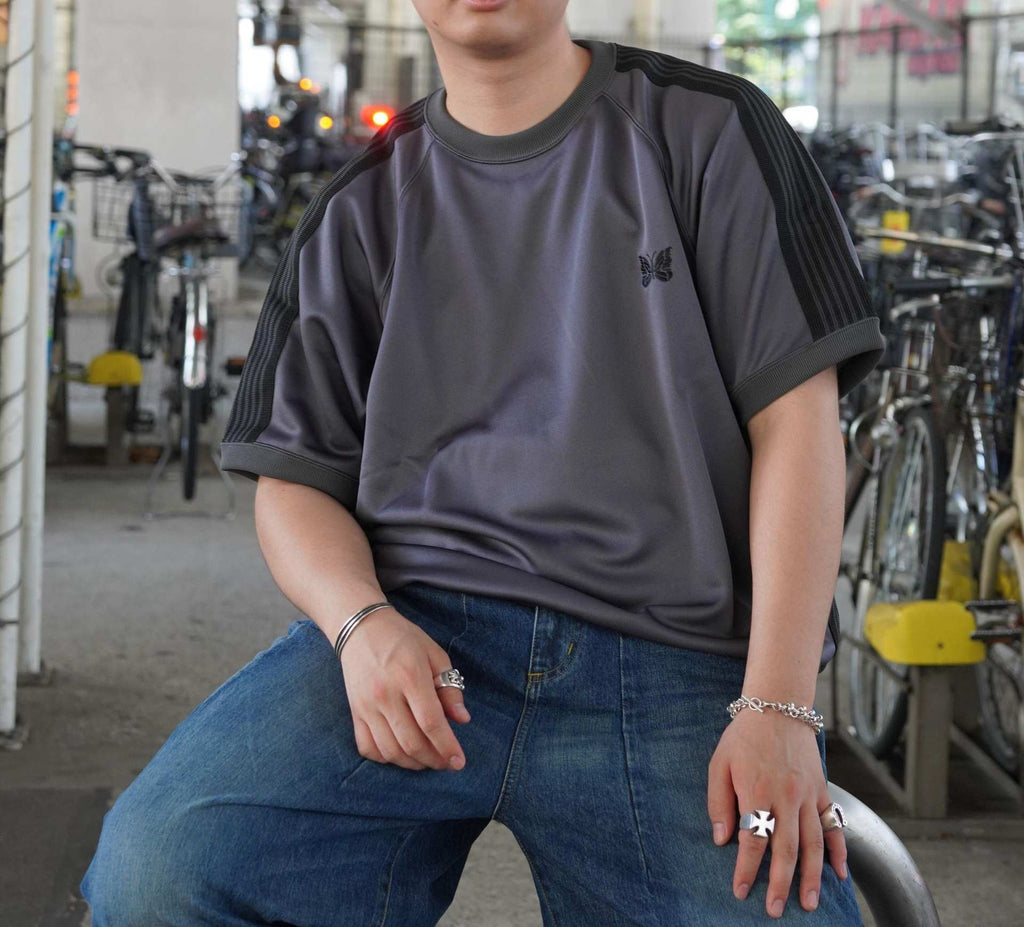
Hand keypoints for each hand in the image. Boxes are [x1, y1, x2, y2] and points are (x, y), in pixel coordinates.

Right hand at [338, 606, 470, 771]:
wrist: (361, 628)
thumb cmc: (403, 639)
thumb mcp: (434, 654)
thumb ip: (449, 688)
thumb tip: (462, 720)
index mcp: (410, 676)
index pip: (430, 722)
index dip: (447, 746)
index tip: (459, 761)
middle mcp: (385, 695)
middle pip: (411, 742)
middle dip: (434, 759)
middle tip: (447, 762)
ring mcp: (366, 706)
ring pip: (390, 750)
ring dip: (413, 763)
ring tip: (428, 760)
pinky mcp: (354, 712)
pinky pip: (368, 747)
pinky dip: (386, 759)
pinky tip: (401, 754)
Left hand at [707, 708, 847, 917]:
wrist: (777, 707)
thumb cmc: (743, 737)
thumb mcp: (719, 764)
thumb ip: (719, 802)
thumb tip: (721, 839)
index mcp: (757, 790)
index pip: (753, 840)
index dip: (746, 869)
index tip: (741, 891)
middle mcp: (786, 796)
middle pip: (786, 849)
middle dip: (780, 883)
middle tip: (775, 910)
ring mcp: (808, 795)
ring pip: (814, 844)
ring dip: (812, 877)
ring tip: (808, 904)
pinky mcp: (823, 791)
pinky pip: (834, 825)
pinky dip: (840, 851)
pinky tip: (840, 874)